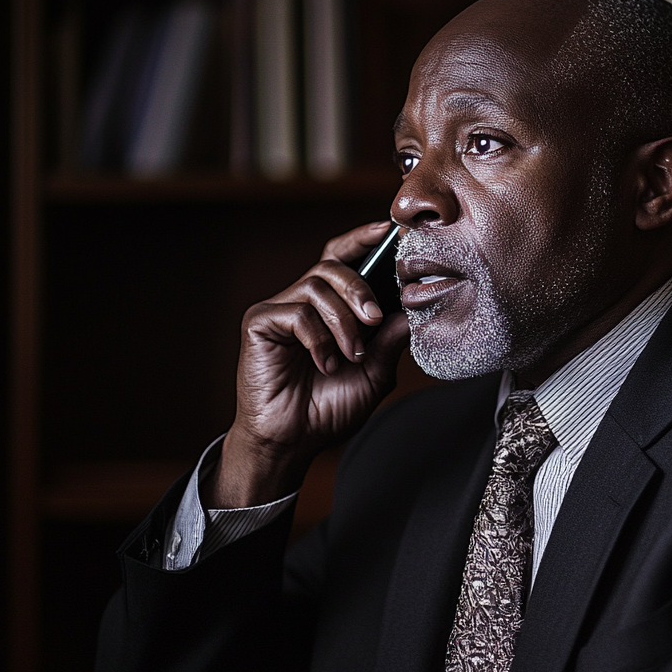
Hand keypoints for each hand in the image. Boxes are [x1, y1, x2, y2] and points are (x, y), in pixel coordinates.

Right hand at [213, 221, 409, 506]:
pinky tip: (326, 364)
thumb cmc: (329, 408)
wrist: (293, 441)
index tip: (391, 231)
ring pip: (317, 285)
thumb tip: (411, 307)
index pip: (346, 258)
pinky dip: (319, 338)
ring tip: (352, 355)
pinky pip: (296, 312)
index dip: (365, 240)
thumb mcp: (375, 374)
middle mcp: (304, 300)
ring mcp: (280, 309)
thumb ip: (390, 340)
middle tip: (374, 318)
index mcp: (331, 306)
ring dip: (343, 321)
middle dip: (361, 286)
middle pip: (333, 263)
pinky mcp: (260, 323)